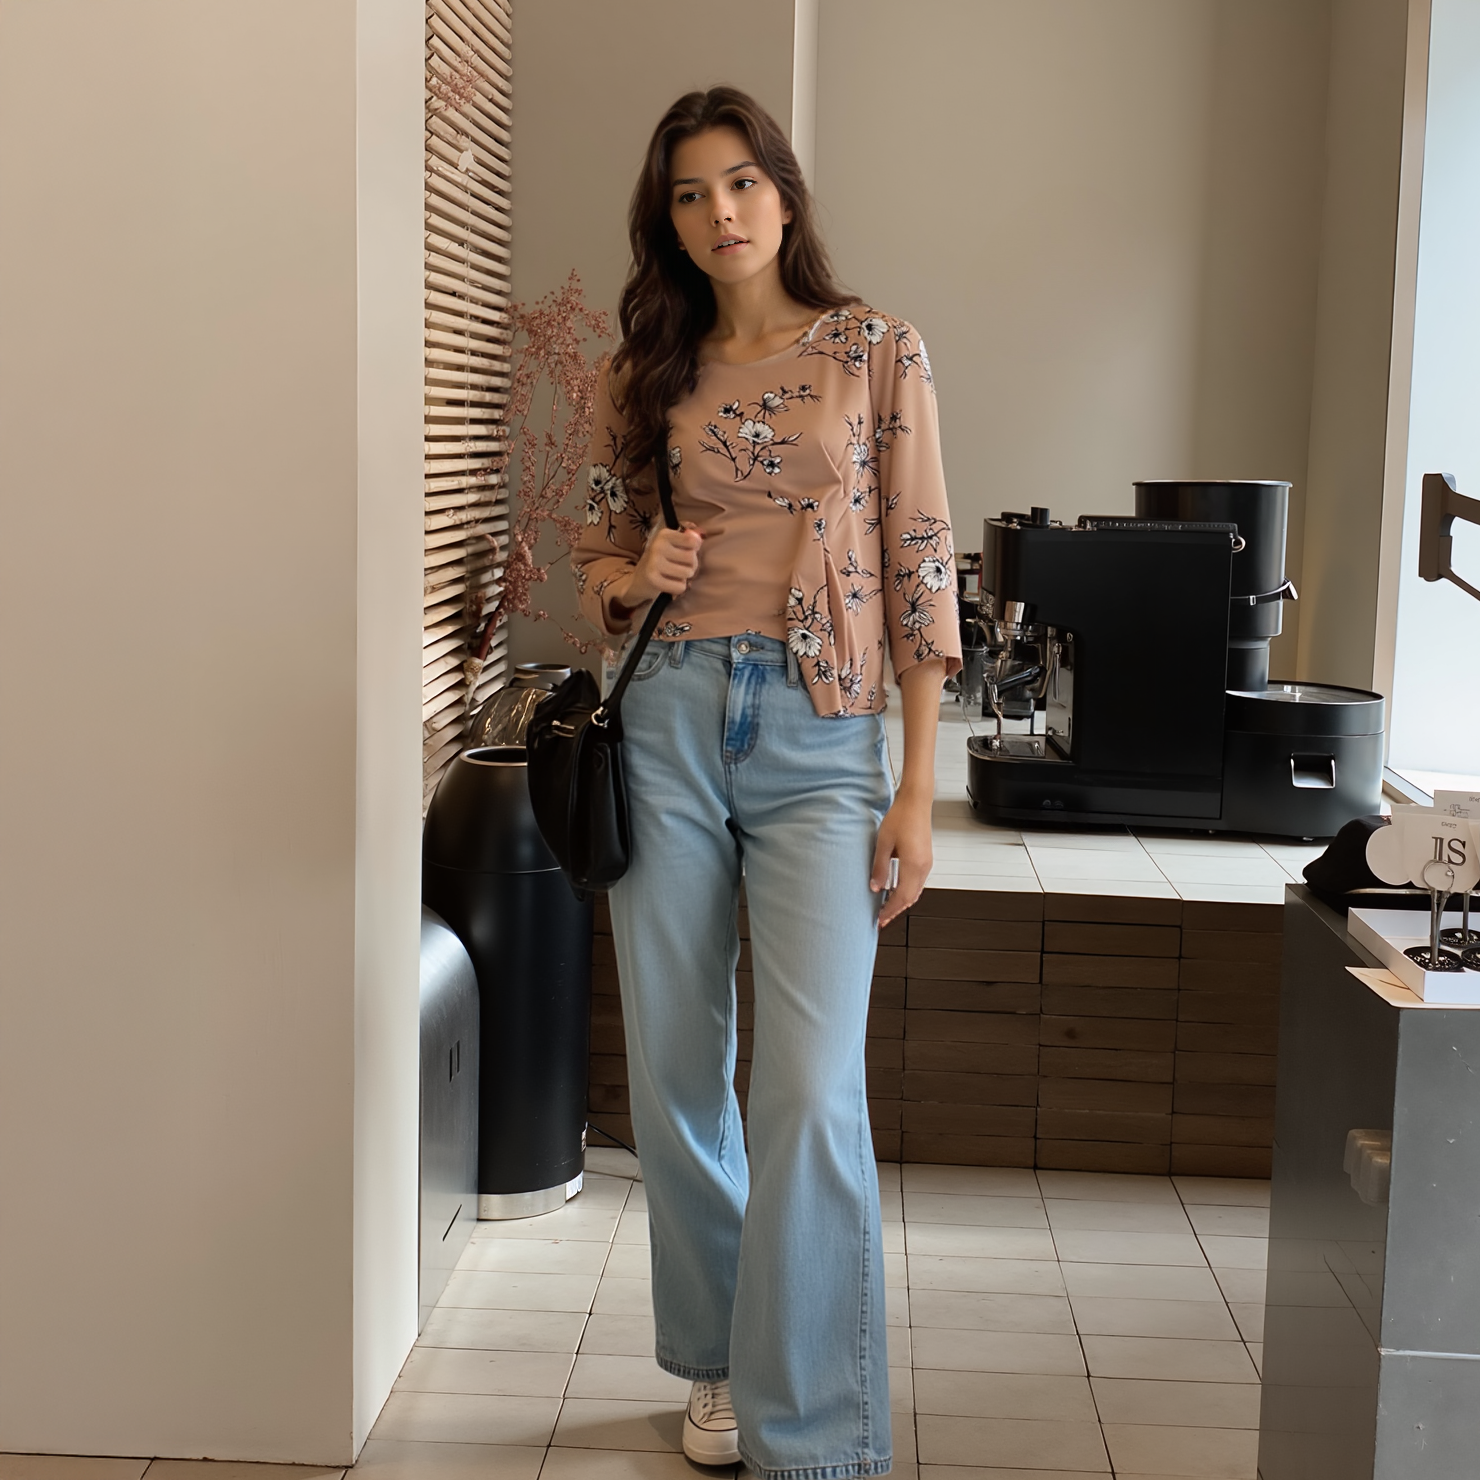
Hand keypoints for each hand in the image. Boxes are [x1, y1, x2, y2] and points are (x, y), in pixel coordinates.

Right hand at [614, 522, 702, 611]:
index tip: (685, 552)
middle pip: (692, 558)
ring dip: (684, 577)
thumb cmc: (661, 561)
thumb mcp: (672, 546)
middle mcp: (658, 546)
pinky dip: (677, 588)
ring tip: (673, 575)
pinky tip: (668, 584)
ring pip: (688, 573)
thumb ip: (688, 539)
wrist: (639, 580)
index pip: (692, 541)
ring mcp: (654, 562)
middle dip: (690, 565)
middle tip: (679, 567)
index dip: (694, 550)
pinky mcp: (653, 579)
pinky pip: (680, 587)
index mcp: (664, 535)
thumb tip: (700, 538)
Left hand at [871, 786, 932, 929]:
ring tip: (886, 907)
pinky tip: (895, 890)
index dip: (890, 911)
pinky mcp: (925, 858)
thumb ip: (879, 867)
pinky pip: (917, 882)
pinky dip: (906, 891)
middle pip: (910, 898)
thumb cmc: (901, 816)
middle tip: (881, 918)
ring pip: (915, 891)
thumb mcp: (883, 843)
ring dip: (901, 901)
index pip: (901, 898)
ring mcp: (926, 863)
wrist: (915, 801)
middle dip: (895, 910)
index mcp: (913, 865)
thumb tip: (875, 886)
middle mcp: (923, 867)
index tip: (880, 919)